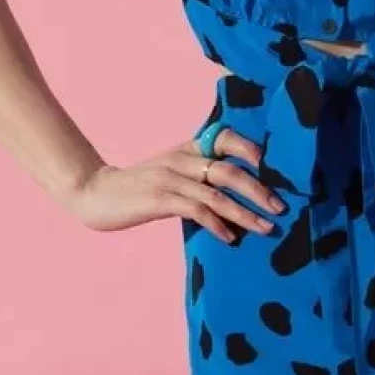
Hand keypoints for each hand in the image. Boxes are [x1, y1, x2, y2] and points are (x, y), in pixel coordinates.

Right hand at [65, 125, 287, 244]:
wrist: (94, 193)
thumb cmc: (137, 187)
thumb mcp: (169, 172)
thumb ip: (197, 174)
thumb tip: (237, 192)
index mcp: (187, 149)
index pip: (225, 137)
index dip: (251, 148)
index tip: (276, 169)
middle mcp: (182, 159)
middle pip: (230, 170)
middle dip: (260, 190)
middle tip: (280, 208)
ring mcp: (170, 178)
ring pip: (218, 194)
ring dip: (246, 213)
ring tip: (266, 228)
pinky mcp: (160, 199)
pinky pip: (197, 210)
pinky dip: (218, 225)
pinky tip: (230, 238)